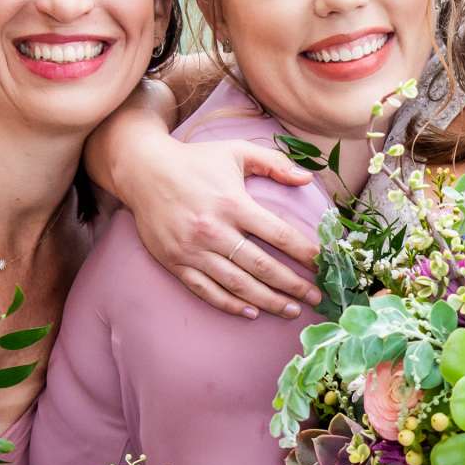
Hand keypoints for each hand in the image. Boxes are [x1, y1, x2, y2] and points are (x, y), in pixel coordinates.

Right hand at [94, 118, 319, 318]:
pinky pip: (206, 290)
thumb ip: (274, 163)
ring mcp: (192, 250)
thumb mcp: (236, 151)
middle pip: (261, 266)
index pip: (277, 234)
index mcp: (232, 203)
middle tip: (316, 297)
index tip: (322, 264)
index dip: (303, 252)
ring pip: (236, 284)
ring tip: (291, 310)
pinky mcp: (175, 262)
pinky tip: (251, 312)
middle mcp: (213, 230)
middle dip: (292, 285)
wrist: (143, 171)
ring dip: (267, 300)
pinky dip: (229, 304)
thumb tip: (308, 178)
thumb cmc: (195, 160)